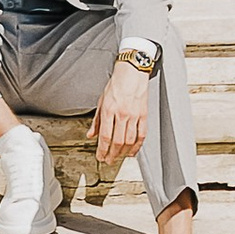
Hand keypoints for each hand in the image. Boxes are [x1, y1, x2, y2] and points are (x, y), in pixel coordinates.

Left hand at [92, 57, 151, 172]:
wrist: (132, 72)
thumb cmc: (116, 84)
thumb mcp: (101, 101)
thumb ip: (96, 120)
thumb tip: (90, 135)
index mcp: (109, 110)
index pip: (105, 136)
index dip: (102, 150)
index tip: (100, 157)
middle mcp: (122, 114)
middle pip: (117, 141)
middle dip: (112, 154)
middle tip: (109, 161)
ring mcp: (134, 115)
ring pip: (130, 141)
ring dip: (123, 153)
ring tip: (119, 158)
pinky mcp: (144, 115)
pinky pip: (141, 135)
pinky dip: (137, 146)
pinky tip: (132, 152)